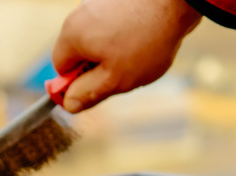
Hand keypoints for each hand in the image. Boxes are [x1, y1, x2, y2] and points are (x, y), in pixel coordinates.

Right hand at [52, 0, 201, 112]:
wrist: (176, 0)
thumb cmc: (146, 39)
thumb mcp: (116, 78)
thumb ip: (89, 93)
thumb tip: (68, 104)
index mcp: (72, 35)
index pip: (60, 67)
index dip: (75, 83)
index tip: (97, 88)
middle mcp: (79, 14)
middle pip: (78, 51)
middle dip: (97, 66)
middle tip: (122, 73)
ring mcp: (97, 3)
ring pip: (96, 38)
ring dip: (112, 51)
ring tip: (138, 53)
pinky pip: (112, 24)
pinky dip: (124, 34)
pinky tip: (144, 38)